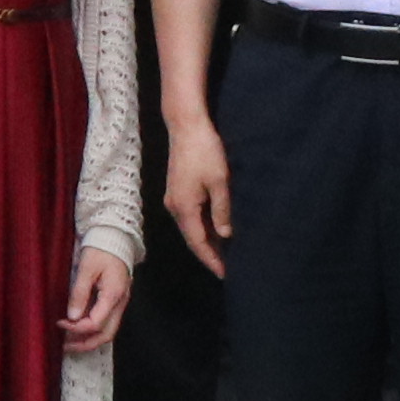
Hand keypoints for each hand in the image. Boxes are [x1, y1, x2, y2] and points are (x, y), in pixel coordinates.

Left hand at [58, 245, 134, 353]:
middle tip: (65, 346)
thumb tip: (72, 316)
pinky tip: (79, 327)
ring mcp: (120, 303)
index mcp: (113, 295)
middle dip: (85, 344)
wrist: (115, 237)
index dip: (76, 328)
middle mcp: (120, 303)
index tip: (60, 323)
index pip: (95, 323)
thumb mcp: (86, 268)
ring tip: (70, 341)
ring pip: (108, 330)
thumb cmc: (101, 249)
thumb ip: (79, 293)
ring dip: (89, 339)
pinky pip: (107, 321)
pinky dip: (93, 329)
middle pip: (106, 334)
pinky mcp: (116, 300)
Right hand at [161, 109, 234, 276]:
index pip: (198, 242)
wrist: (186, 126)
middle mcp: (174, 207)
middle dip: (208, 254)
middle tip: (226, 268)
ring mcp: (173, 199)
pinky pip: (189, 216)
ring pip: (190, 228)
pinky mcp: (176, 190)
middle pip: (191, 238)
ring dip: (205, 240)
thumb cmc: (205, 151)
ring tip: (223, 253)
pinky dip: (201, 227)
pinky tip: (213, 229)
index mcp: (184, 208)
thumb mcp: (220, 182)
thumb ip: (221, 210)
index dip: (211, 259)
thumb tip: (224, 235)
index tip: (225, 274)